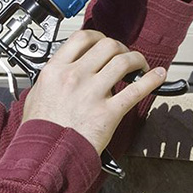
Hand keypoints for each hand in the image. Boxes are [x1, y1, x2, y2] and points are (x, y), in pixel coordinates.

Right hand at [22, 30, 165, 151]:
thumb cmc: (39, 131)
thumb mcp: (35, 96)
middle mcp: (75, 77)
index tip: (104, 43)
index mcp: (56, 70)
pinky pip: (136, 90)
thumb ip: (50, 80)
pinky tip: (158, 76)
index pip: (83, 38)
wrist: (45, 156)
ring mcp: (93, 93)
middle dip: (120, 48)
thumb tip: (59, 73)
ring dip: (137, 60)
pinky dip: (151, 80)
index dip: (98, 37)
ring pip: (124, 62)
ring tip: (140, 65)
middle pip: (107, 46)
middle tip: (123, 55)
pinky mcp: (109, 112)